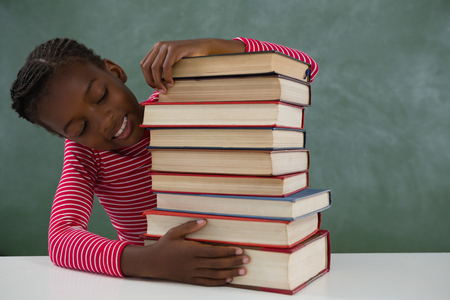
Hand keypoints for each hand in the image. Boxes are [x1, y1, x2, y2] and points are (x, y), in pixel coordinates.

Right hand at [121, 219, 249, 285]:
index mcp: (190, 251)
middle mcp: (192, 263)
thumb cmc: (164, 246)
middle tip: (248, 260)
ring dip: (230, 273)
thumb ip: (189, 226)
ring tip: (243, 271)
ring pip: (214, 275)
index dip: (228, 251)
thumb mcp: (174, 232)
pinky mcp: (190, 280)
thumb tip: (204, 220)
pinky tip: (229, 280)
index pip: (213, 252)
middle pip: (217, 264)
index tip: (240, 250)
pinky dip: (219, 282)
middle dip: (233, 262)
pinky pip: (207, 282)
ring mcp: (191, 273)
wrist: (151, 263)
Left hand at [140, 38, 244, 93]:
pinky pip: (166, 66)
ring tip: (165, 89)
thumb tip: (155, 83)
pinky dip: (167, 77)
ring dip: (158, 81)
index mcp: (156, 48)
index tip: (154, 87)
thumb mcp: (173, 61)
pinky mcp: (174, 49)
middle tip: (158, 90)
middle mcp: (159, 46)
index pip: (144, 65)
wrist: (204, 47)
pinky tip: (171, 83)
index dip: (147, 78)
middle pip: (147, 66)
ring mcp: (166, 46)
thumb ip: (163, 67)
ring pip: (155, 67)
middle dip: (151, 81)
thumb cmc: (190, 58)